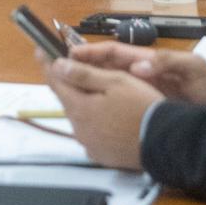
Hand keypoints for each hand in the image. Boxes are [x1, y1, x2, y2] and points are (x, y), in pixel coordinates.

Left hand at [39, 52, 162, 170]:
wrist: (165, 142)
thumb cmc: (141, 106)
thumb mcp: (115, 81)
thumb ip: (84, 74)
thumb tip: (57, 66)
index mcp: (80, 107)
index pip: (56, 82)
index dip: (47, 64)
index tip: (40, 50)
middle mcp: (79, 129)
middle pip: (67, 100)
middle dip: (69, 84)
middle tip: (75, 68)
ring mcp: (89, 144)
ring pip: (79, 117)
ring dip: (83, 104)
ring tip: (99, 94)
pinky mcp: (100, 155)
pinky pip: (90, 133)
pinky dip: (93, 122)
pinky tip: (108, 117)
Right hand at [67, 41, 205, 106]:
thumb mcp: (194, 68)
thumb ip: (169, 62)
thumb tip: (140, 64)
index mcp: (150, 60)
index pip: (115, 52)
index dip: (92, 51)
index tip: (69, 53)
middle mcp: (142, 74)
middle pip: (106, 69)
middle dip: (81, 67)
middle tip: (56, 71)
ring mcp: (144, 92)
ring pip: (109, 88)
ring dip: (88, 87)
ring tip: (64, 93)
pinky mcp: (147, 109)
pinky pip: (119, 106)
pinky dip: (102, 107)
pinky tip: (90, 116)